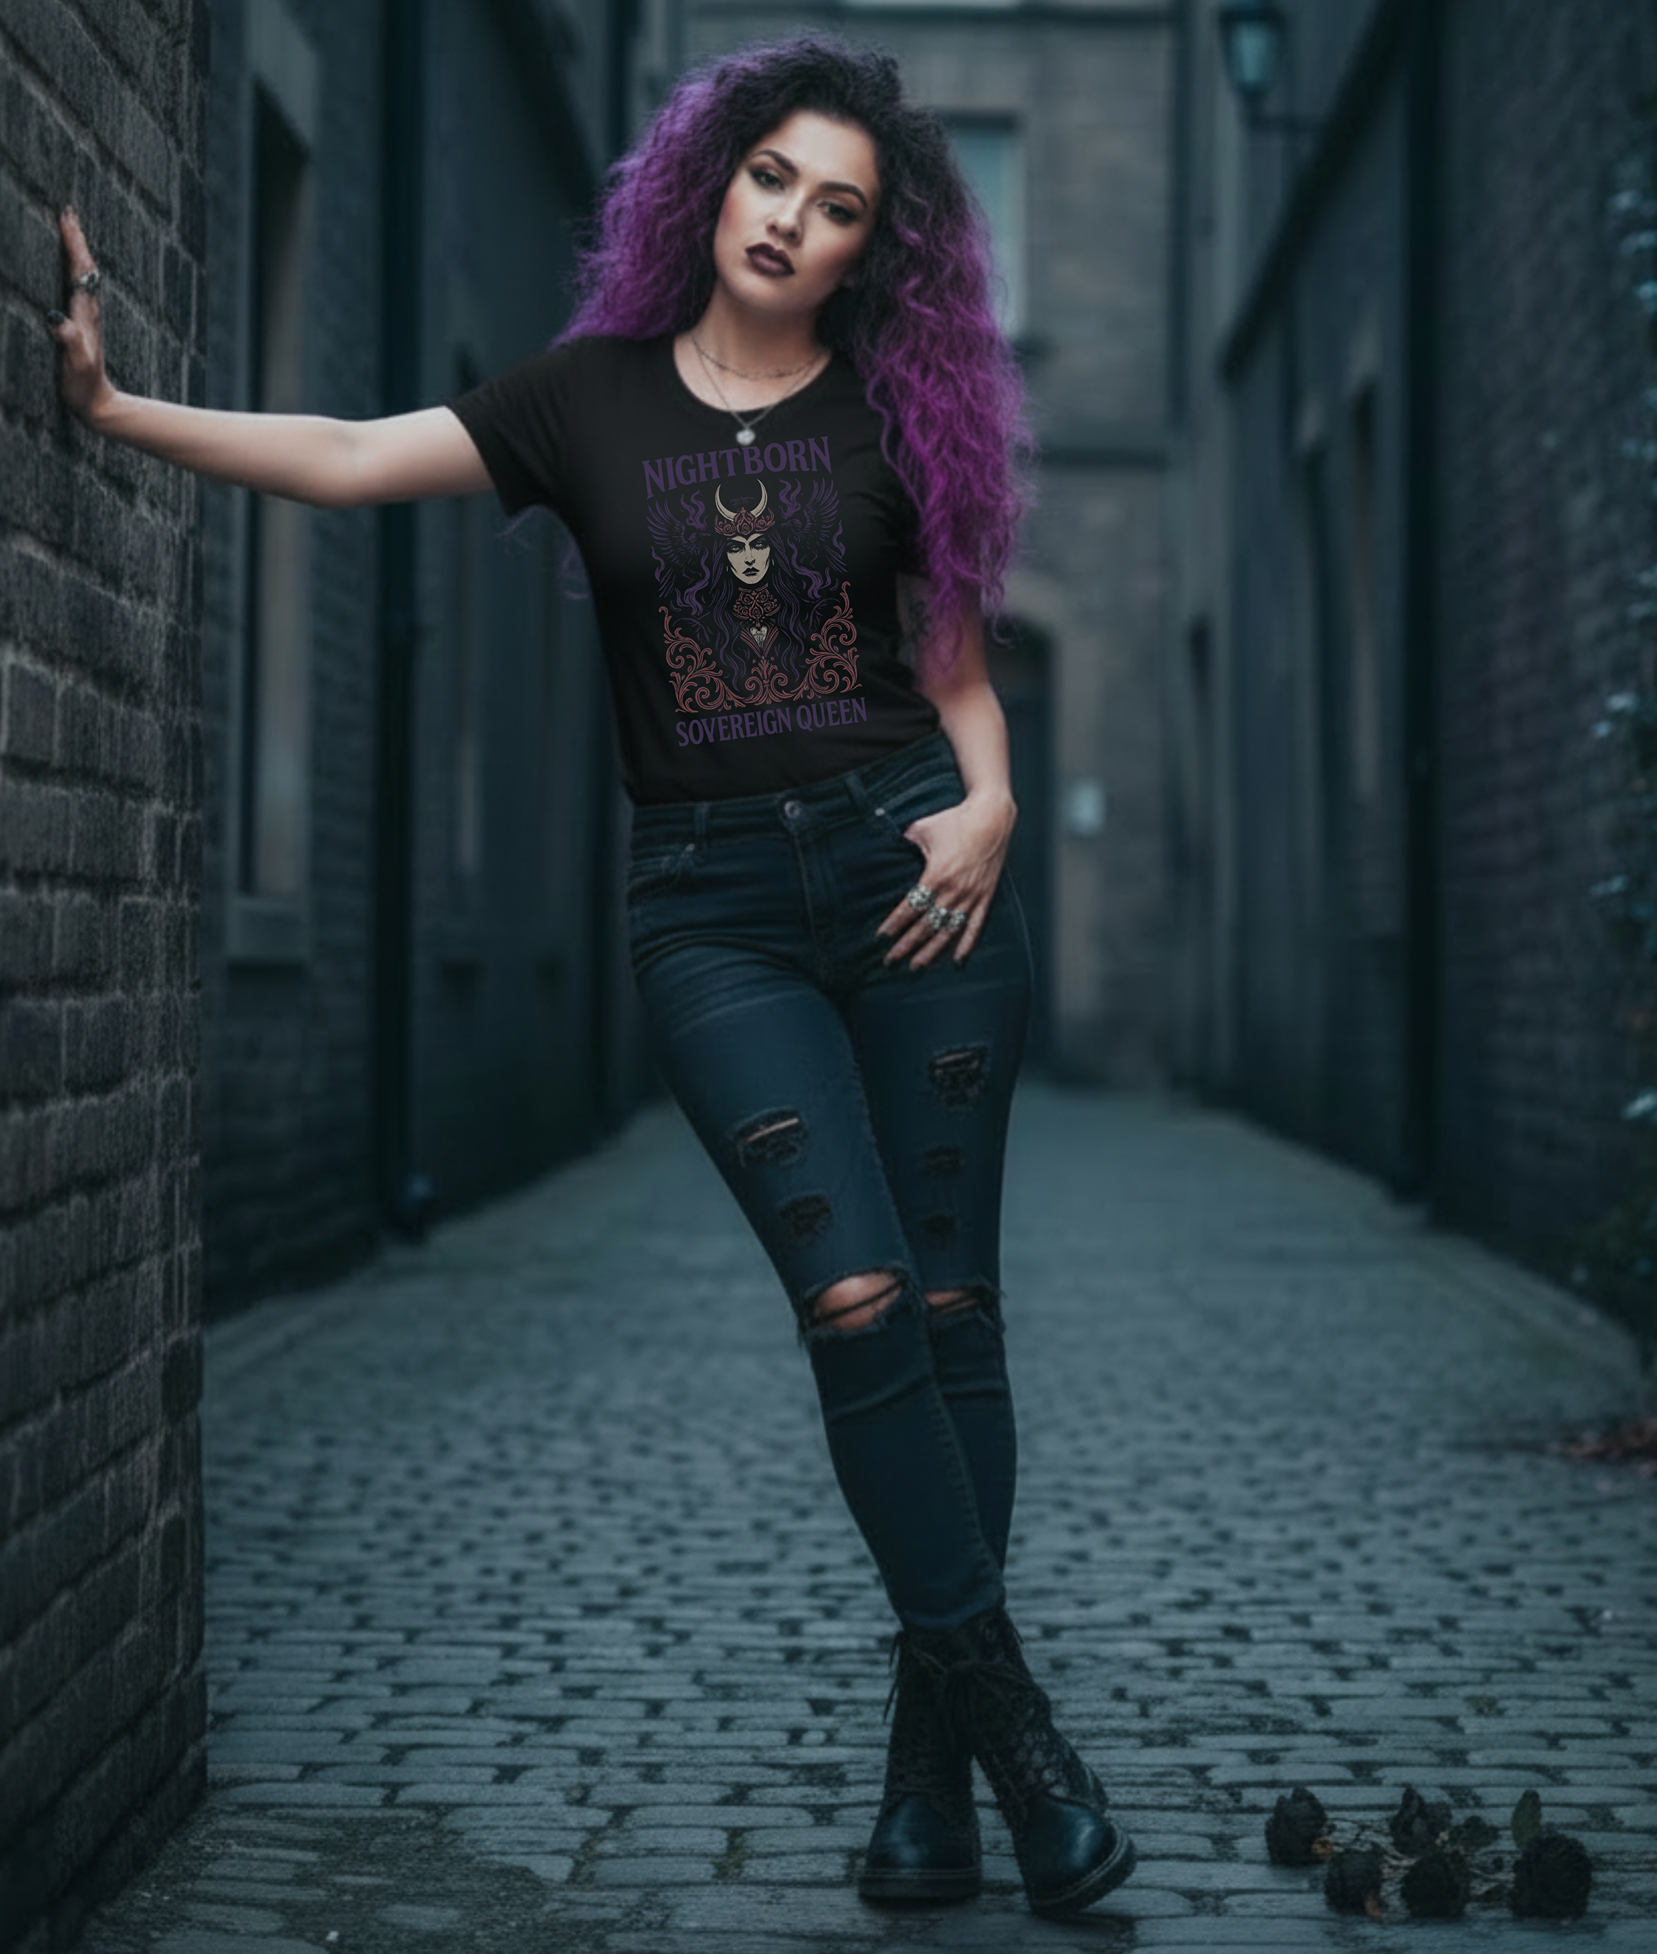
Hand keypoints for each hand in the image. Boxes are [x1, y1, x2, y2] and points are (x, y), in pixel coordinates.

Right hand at [47, 207, 113, 423]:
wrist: (99, 405)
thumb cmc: (84, 387)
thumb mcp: (75, 364)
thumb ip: (68, 341)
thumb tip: (56, 318)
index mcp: (85, 314)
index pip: (80, 271)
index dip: (73, 244)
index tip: (65, 217)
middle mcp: (89, 311)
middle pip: (84, 266)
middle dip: (76, 237)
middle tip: (67, 209)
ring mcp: (87, 317)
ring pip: (84, 274)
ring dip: (77, 249)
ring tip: (69, 226)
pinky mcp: (83, 325)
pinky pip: (79, 287)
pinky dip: (75, 268)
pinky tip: (71, 265)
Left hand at [877, 789, 1015, 968]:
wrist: (992, 816)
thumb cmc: (955, 819)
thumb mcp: (922, 829)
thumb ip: (904, 843)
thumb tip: (887, 850)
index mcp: (936, 875)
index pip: (910, 908)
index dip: (894, 925)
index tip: (881, 938)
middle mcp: (954, 890)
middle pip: (926, 926)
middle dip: (906, 945)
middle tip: (890, 960)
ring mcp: (972, 895)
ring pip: (948, 931)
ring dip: (931, 951)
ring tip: (916, 966)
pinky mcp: (986, 896)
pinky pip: (976, 926)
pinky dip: (967, 945)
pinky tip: (957, 961)